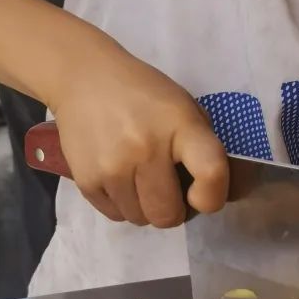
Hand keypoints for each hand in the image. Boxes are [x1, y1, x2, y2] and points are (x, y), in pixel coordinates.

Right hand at [50, 46, 228, 226]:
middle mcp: (145, 150)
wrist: (85, 78)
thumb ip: (201, 146)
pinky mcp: (86, 181)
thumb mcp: (184, 107)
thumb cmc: (144, 93)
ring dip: (145, 207)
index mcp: (180, 126)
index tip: (202, 193)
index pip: (211, 173)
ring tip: (141, 177)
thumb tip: (213, 191)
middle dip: (174, 210)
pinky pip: (115, 215)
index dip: (213, 196)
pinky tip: (120, 177)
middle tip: (170, 189)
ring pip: (140, 220)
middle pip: (167, 215)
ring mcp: (112, 168)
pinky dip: (123, 204)